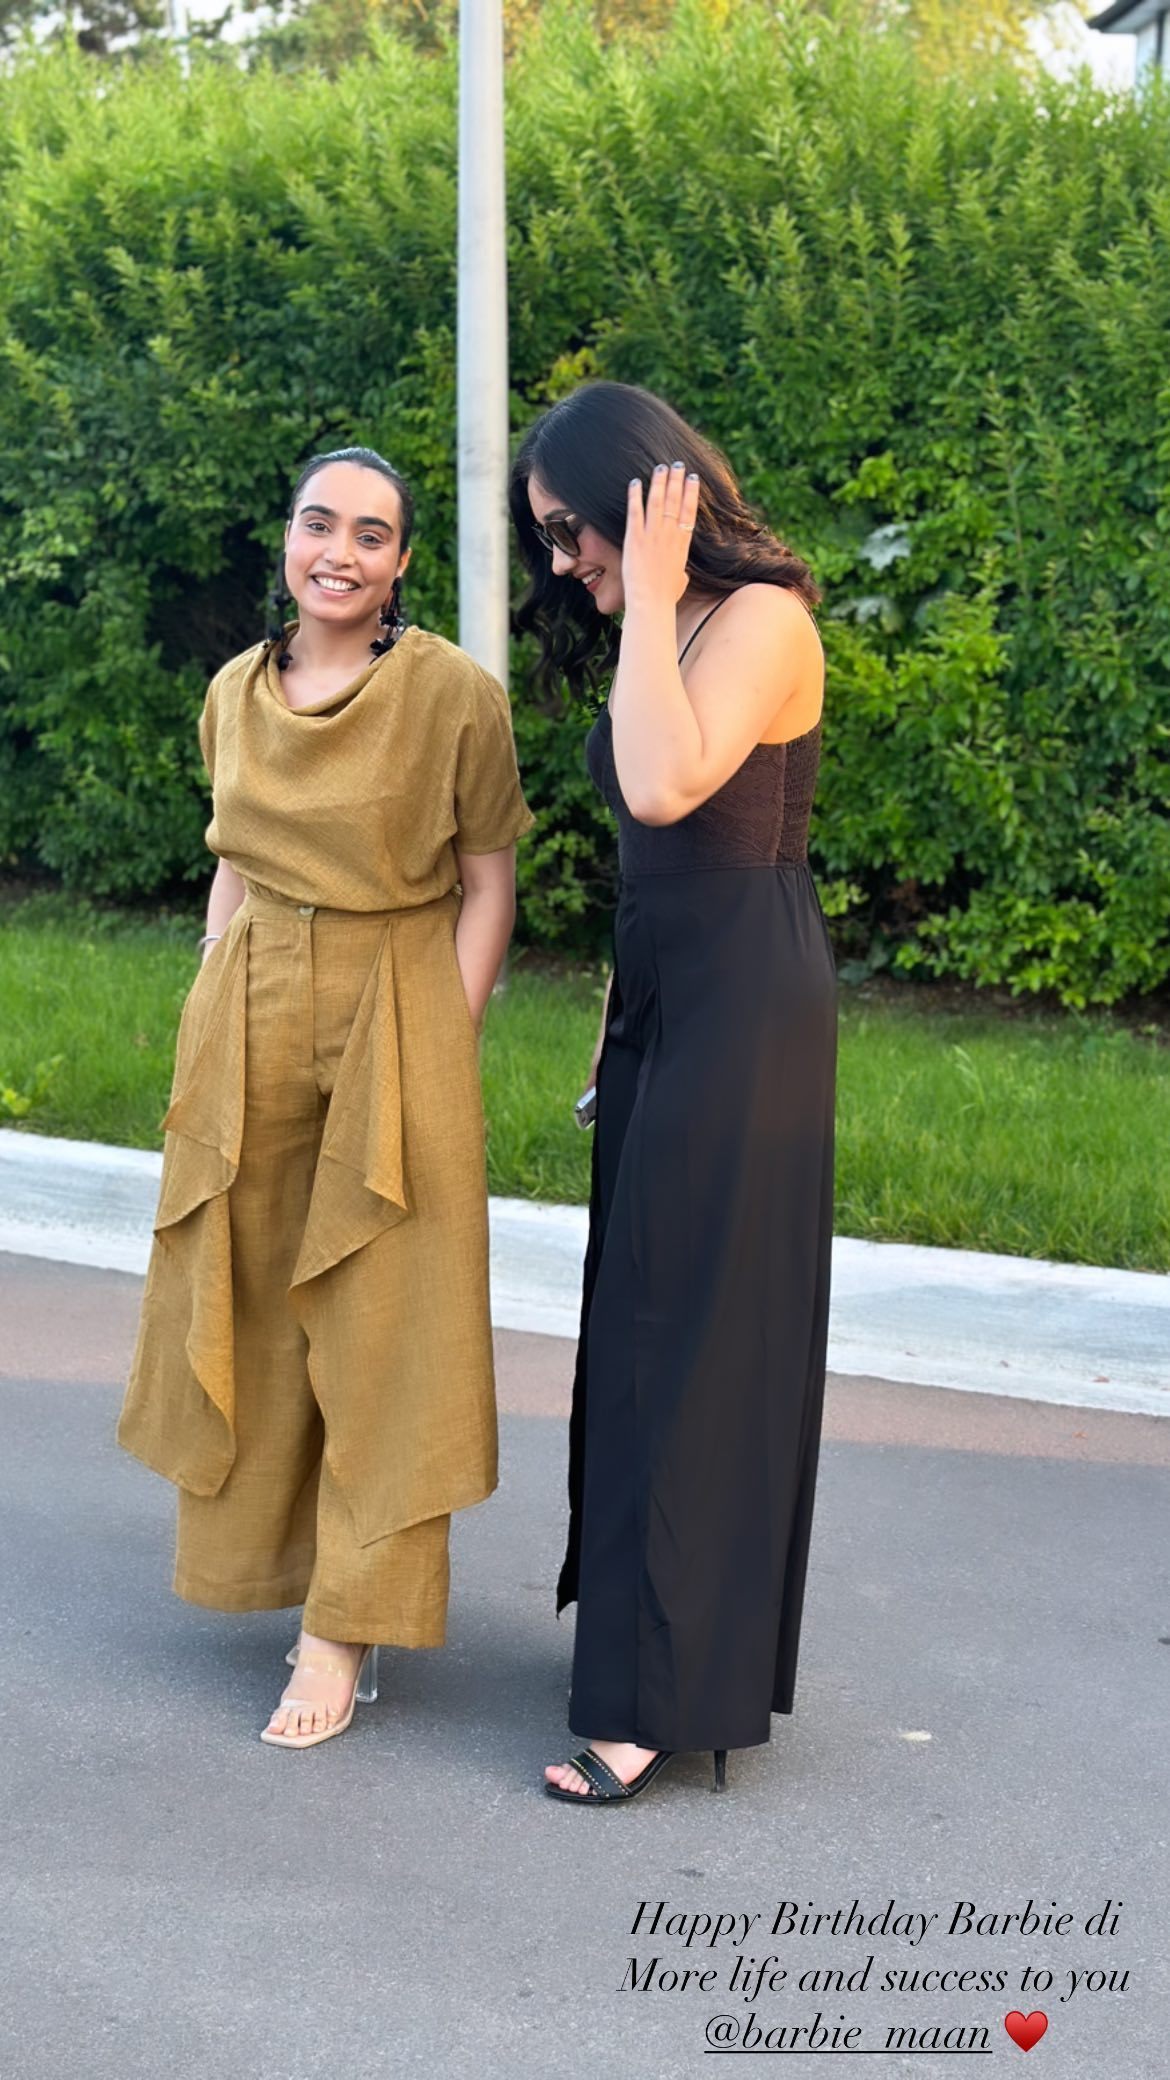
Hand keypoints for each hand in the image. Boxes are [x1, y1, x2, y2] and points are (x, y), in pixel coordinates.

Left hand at [622, 462, 699, 608]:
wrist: (651, 604)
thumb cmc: (666, 598)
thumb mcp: (681, 582)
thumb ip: (682, 572)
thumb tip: (683, 574)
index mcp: (682, 544)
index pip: (689, 511)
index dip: (691, 493)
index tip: (693, 478)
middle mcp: (669, 536)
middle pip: (675, 501)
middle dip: (677, 480)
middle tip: (677, 464)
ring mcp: (652, 536)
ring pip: (657, 502)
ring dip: (659, 482)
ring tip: (660, 467)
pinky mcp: (634, 539)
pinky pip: (635, 512)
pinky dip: (635, 496)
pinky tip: (635, 483)